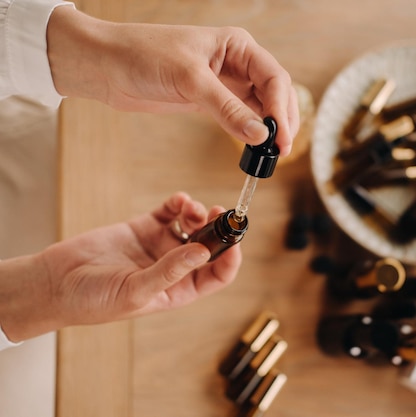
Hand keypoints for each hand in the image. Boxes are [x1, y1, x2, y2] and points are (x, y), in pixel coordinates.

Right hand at [0, 192, 240, 341]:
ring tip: (190, 208)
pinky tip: (179, 200)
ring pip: (191, 226)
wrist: (54, 283)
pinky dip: (178, 204)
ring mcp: (159, 246)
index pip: (216, 275)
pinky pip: (169, 212)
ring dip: (197, 214)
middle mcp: (173, 268)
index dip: (231, 258)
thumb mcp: (134, 291)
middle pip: (208, 246)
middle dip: (218, 229)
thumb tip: (203, 252)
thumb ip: (169, 271)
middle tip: (220, 212)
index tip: (236, 239)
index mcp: (178, 290)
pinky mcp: (143, 228)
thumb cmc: (92, 300)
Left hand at [46, 6, 298, 155]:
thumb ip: (228, 109)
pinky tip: (253, 147)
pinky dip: (249, 132)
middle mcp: (236, 62)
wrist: (105, 66)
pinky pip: (240, 116)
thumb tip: (261, 135)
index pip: (274, 77)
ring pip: (261, 107)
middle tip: (281, 150)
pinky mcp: (211, 100)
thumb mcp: (190, 81)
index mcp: (237, 46)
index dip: (281, 109)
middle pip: (275, 93)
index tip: (280, 137)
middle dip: (282, 120)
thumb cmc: (142, 56)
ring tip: (271, 154)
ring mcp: (225, 82)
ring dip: (268, 129)